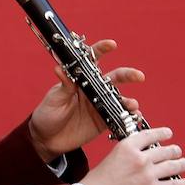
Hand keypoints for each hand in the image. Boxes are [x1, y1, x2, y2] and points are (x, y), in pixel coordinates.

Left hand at [28, 40, 143, 162]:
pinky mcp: (102, 121)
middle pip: (114, 78)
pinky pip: (118, 117)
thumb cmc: (47, 114)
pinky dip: (127, 116)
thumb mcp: (54, 98)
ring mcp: (99, 106)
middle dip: (128, 75)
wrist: (46, 139)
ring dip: (128, 100)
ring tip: (131, 104)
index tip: (111, 45)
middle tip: (138, 76)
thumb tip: (60, 68)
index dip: (101, 50)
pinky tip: (132, 116)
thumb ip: (63, 86)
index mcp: (80, 80)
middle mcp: (93, 91)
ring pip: (118, 99)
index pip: (92, 61)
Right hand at [82, 127, 184, 184]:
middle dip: (174, 151)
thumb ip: (126, 157)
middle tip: (177, 152)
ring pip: (173, 166)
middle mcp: (140, 158)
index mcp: (127, 147)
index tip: (168, 133)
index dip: (162, 133)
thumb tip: (137, 159)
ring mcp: (148, 174)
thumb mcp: (110, 160)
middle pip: (165, 150)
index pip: (150, 135)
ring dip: (182, 164)